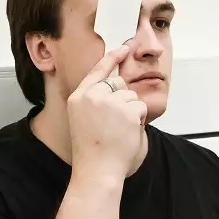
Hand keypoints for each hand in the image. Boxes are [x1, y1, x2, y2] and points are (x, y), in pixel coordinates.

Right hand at [65, 44, 147, 183]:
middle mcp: (92, 95)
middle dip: (123, 99)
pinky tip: (126, 131)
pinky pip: (140, 107)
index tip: (124, 49)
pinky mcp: (126, 110)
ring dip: (131, 111)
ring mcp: (109, 101)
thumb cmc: (92, 150)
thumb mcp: (83, 119)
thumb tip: (115, 87)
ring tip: (119, 130)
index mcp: (78, 97)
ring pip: (131, 96)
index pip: (97, 71)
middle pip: (119, 83)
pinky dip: (138, 119)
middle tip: (115, 122)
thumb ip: (95, 101)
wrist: (97, 169)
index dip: (112, 58)